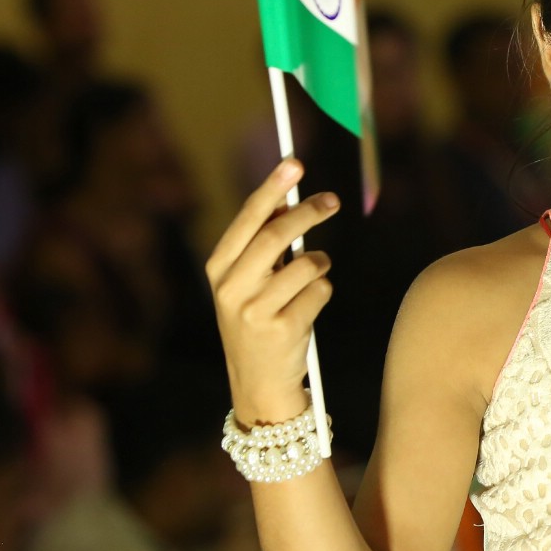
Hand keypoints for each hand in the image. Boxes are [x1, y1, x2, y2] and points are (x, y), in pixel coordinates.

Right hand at [205, 158, 340, 424]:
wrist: (258, 387)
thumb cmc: (258, 323)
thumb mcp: (248, 285)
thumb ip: (263, 248)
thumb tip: (293, 202)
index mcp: (218, 270)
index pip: (247, 220)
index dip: (272, 189)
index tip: (294, 164)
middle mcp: (231, 288)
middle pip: (276, 236)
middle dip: (308, 212)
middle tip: (332, 200)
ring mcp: (254, 311)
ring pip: (306, 264)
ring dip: (320, 264)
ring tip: (313, 277)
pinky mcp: (282, 329)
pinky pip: (320, 291)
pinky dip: (322, 293)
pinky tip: (307, 312)